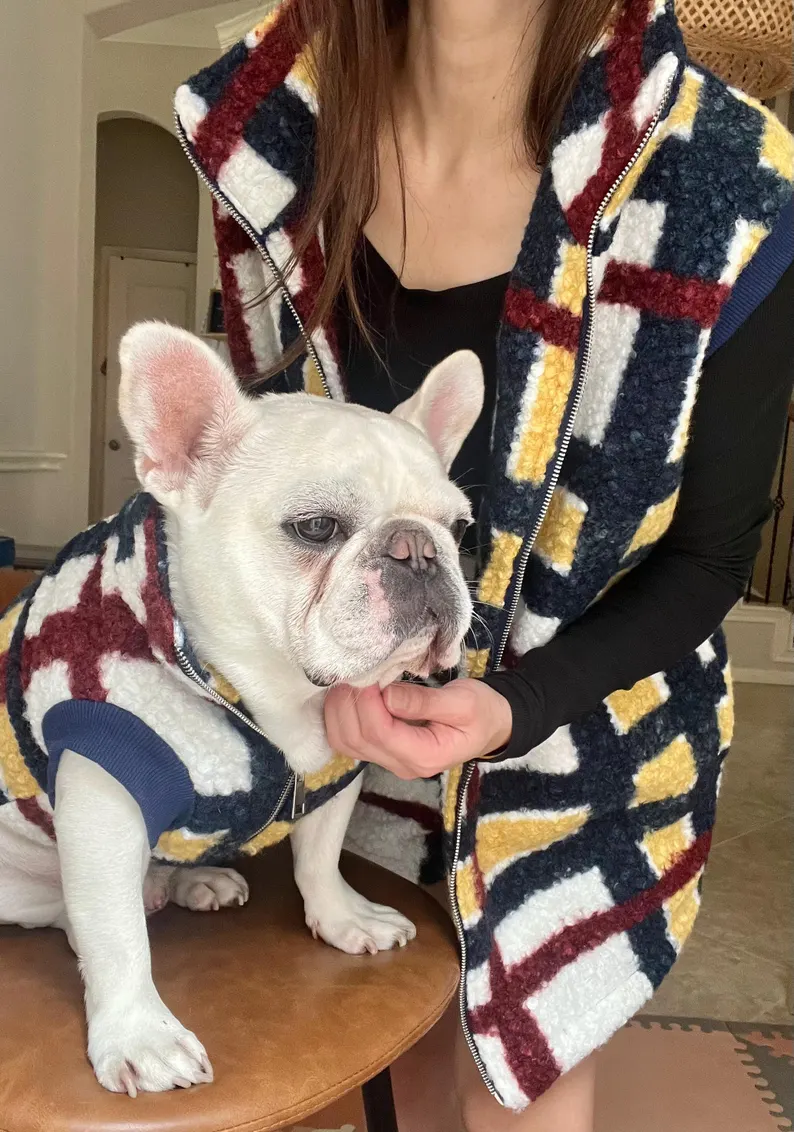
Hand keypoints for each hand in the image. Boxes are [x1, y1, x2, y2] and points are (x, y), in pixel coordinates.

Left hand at [323, 679, 512, 778]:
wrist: (489, 726)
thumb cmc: (481, 711)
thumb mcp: (462, 702)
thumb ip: (424, 701)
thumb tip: (386, 694)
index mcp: (425, 756)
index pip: (381, 732)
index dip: (367, 702)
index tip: (368, 673)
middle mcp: (402, 766)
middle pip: (356, 740)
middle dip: (347, 704)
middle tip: (352, 672)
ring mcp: (390, 762)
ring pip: (345, 743)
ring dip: (338, 711)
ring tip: (346, 681)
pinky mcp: (382, 752)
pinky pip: (349, 740)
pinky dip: (340, 717)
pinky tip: (346, 695)